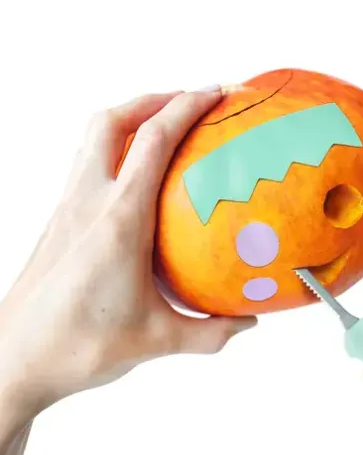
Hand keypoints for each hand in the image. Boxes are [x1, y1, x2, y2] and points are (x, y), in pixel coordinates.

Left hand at [0, 87, 255, 436]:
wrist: (13, 361)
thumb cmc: (79, 348)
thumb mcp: (156, 340)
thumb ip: (210, 332)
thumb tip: (247, 323)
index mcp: (120, 220)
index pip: (154, 140)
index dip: (187, 106)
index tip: (215, 93)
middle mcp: (89, 202)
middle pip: (113, 120)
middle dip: (153, 98)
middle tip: (189, 100)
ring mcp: (68, 207)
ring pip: (94, 138)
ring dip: (129, 119)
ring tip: (164, 126)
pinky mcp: (59, 220)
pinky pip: (88, 164)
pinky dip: (115, 150)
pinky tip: (137, 177)